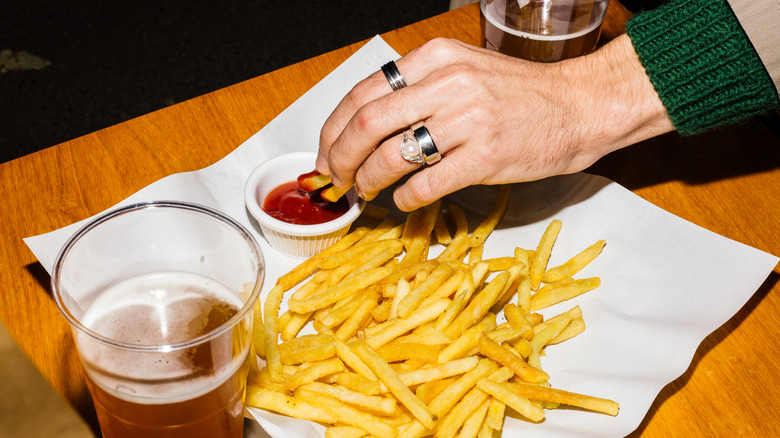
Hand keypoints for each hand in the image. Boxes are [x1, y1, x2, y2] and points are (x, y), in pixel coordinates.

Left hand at [317, 36, 672, 210]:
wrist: (577, 106)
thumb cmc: (518, 93)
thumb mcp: (462, 70)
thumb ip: (416, 89)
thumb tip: (365, 127)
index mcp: (434, 58)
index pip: (362, 93)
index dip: (333, 130)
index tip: (327, 153)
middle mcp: (446, 84)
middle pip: (366, 125)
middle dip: (339, 159)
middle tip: (336, 179)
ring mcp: (467, 121)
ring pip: (390, 156)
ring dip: (367, 181)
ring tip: (367, 191)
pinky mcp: (485, 156)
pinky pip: (426, 184)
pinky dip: (405, 198)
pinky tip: (404, 201)